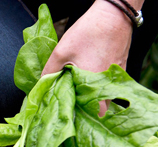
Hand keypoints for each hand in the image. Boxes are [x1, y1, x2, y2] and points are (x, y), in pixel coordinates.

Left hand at [42, 0, 133, 114]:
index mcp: (91, 84)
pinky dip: (100, 88)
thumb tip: (41, 85)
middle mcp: (106, 84)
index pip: (89, 111)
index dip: (78, 115)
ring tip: (79, 95)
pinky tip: (88, 82)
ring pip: (106, 98)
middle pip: (99, 108)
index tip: (66, 114)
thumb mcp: (61, 52)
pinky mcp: (121, 69)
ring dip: (94, 99)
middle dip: (86, 110)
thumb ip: (50, 71)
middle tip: (72, 106)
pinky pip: (109, 86)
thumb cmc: (88, 33)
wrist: (113, 15)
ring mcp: (115, 77)